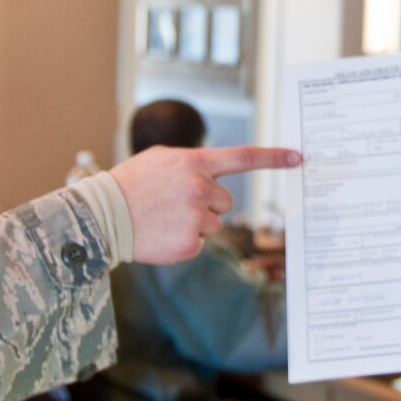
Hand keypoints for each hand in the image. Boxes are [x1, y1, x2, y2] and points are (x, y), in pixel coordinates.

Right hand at [111, 145, 300, 264]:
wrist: (102, 216)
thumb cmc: (130, 185)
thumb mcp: (160, 160)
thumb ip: (191, 164)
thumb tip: (212, 176)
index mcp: (194, 162)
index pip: (243, 157)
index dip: (274, 157)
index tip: (298, 157)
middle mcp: (199, 187)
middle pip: (226, 201)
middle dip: (207, 204)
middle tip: (175, 204)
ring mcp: (196, 217)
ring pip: (214, 224)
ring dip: (195, 224)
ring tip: (164, 218)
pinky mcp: (190, 243)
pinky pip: (199, 243)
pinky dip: (183, 241)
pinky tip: (162, 233)